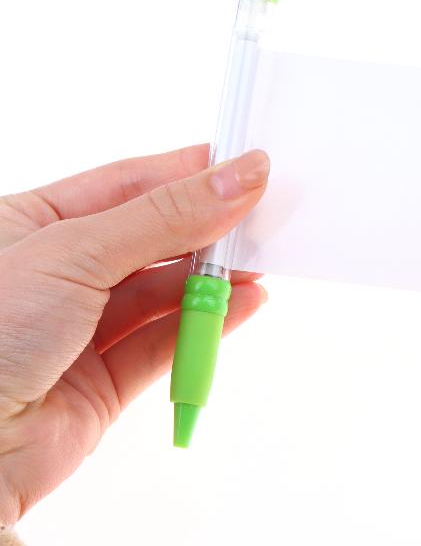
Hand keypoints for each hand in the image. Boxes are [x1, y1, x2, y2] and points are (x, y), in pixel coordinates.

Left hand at [0, 145, 268, 525]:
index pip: (126, 184)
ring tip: (256, 266)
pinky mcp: (101, 383)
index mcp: (31, 224)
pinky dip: (208, 325)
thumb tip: (239, 177)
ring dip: (211, 280)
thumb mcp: (75, 252)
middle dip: (206, 229)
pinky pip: (166, 343)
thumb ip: (165, 216)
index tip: (243, 166)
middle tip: (261, 217)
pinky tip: (243, 304)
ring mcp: (79, 330)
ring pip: (163, 293)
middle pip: (152, 238)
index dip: (186, 173)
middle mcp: (56, 275)